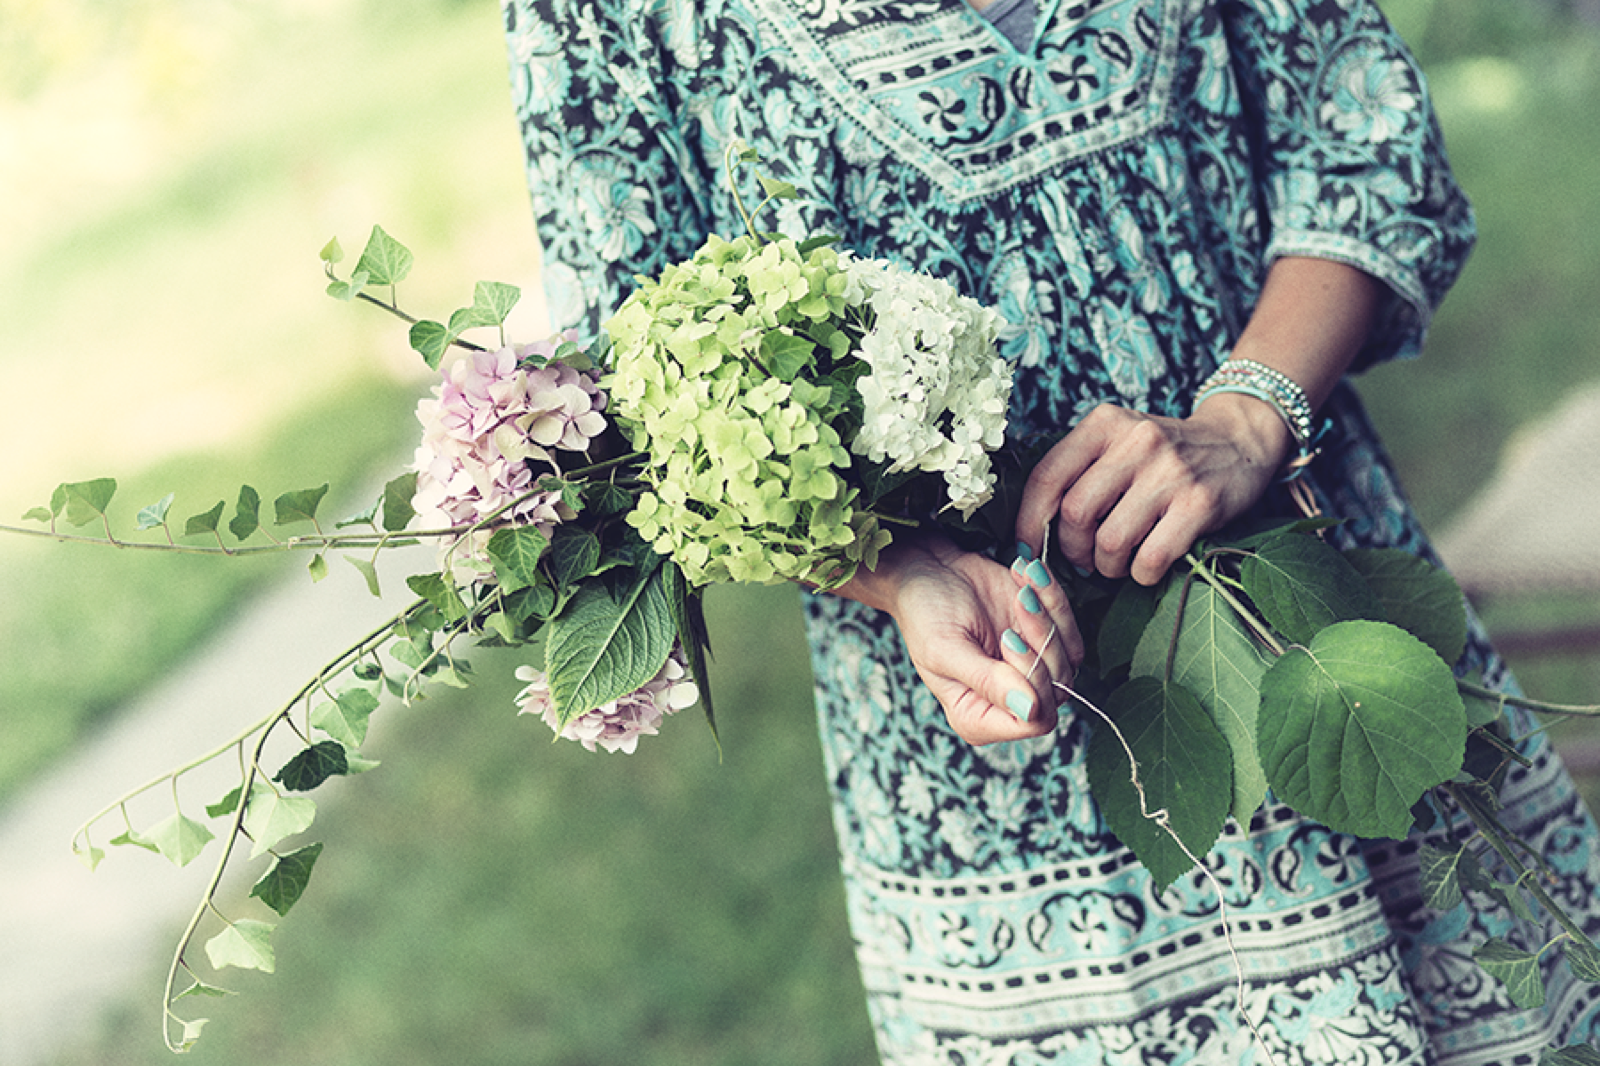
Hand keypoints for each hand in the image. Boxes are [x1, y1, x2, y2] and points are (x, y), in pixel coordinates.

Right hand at [861, 536, 1084, 745]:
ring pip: (1069, 661)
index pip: (1033, 720)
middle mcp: (1008, 701)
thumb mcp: (945, 649)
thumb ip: (987, 682)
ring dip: (1049, 616)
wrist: (930, 570)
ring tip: (1022, 588)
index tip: (1008, 639)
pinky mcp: (1043, 640)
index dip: (1032, 681)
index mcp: (976, 717)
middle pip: (1056, 691)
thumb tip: (1029, 710)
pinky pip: (1071, 632)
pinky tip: (1028, 579)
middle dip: (1042, 641)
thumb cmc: (925, 613)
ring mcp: (1029, 671)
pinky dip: (1055, 601)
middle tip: (1017, 603)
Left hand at [1016, 396, 1292, 584]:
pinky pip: (1151, 557)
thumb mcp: (1117, 442)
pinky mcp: (1200, 503)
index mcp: (1104, 423)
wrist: (1238, 441)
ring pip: (1110, 541)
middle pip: (1076, 514)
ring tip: (1116, 562)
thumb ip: (1078, 472)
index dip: (1028, 521)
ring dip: (1107, 566)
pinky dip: (1141, 573)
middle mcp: (1136, 440)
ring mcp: (1170, 471)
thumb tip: (1029, 532)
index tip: (1026, 548)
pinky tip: (1146, 566)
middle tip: (1084, 558)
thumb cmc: (1162, 454)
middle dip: (1072, 549)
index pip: (1047, 477)